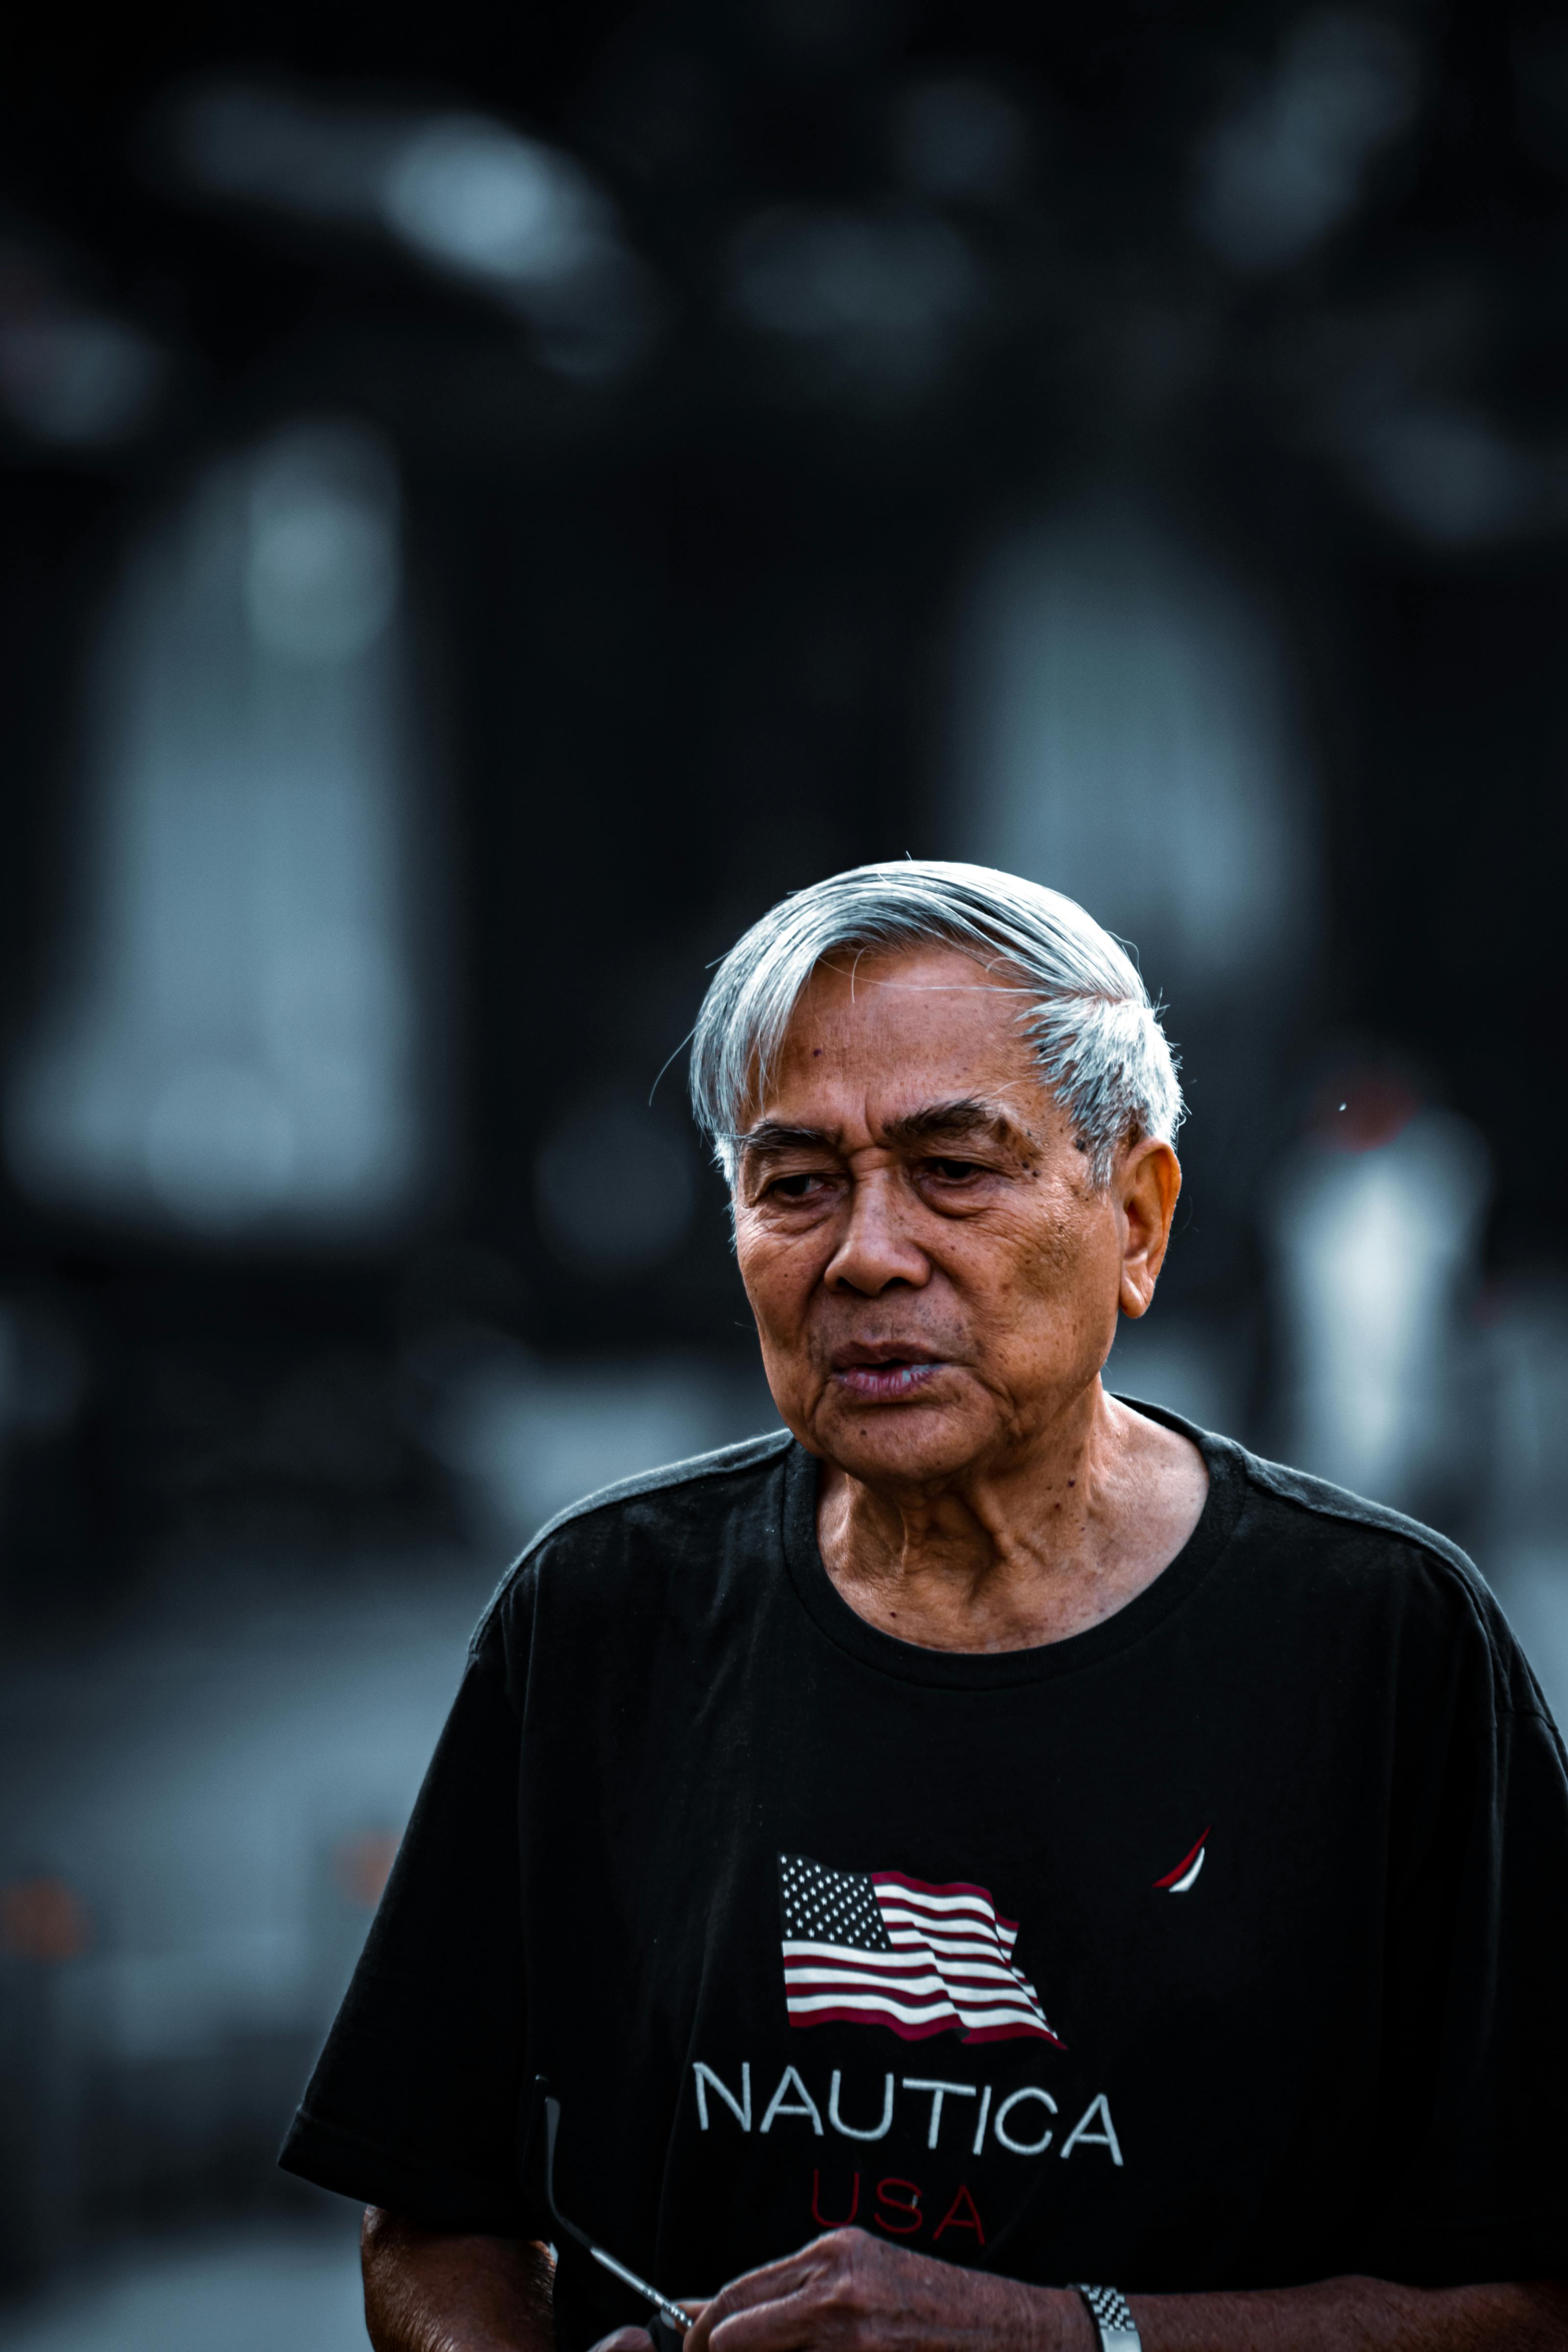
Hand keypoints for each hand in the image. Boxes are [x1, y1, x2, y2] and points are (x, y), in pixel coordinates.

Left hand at [677, 2227, 1085, 2351]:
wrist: (1006, 2332)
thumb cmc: (933, 2306)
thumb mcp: (860, 2280)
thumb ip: (793, 2296)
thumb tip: (713, 2317)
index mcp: (831, 2256)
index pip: (737, 2294)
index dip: (702, 2331)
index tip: (692, 2349)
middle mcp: (836, 2286)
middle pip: (735, 2328)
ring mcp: (851, 2333)